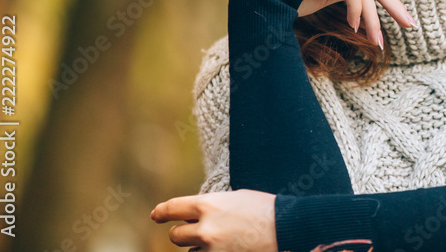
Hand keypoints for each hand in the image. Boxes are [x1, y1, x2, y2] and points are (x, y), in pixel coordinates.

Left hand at [150, 189, 276, 251]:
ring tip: (225, 241)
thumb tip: (192, 216)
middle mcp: (206, 228)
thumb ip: (212, 207)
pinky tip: (229, 247)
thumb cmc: (265, 209)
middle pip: (176, 236)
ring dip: (201, 249)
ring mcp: (213, 249)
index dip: (161, 212)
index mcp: (209, 204)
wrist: (289, 228)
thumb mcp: (236, 199)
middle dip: (183, 234)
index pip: (173, 208)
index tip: (156, 216)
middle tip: (195, 233)